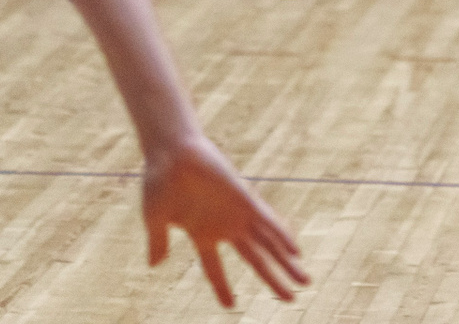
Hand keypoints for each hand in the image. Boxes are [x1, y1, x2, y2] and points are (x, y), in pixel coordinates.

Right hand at [144, 136, 307, 306]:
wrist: (170, 152)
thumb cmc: (159, 181)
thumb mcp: (155, 219)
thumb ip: (158, 242)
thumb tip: (153, 266)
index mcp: (201, 234)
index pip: (214, 268)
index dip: (222, 287)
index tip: (230, 305)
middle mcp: (225, 226)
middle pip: (256, 260)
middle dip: (273, 280)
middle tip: (291, 299)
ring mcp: (237, 213)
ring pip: (269, 244)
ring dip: (287, 263)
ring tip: (305, 282)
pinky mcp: (244, 199)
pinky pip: (268, 221)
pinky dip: (282, 236)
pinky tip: (295, 251)